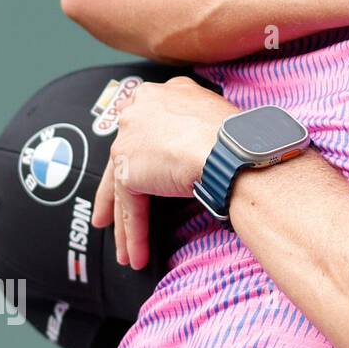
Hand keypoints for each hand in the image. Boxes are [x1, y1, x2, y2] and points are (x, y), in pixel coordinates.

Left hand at [90, 76, 238, 269]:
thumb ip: (198, 124)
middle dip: (114, 191)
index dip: (142, 150)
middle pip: (123, 157)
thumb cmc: (241, 134)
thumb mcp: (217, 113)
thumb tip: (207, 146)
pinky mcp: (129, 170)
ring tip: (126, 250)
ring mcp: (130, 139)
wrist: (233, 148)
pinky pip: (130, 209)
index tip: (141, 166)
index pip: (145, 127)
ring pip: (122, 188)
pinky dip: (134, 234)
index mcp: (163, 93)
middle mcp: (140, 109)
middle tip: (107, 213)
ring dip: (124, 223)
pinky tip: (137, 254)